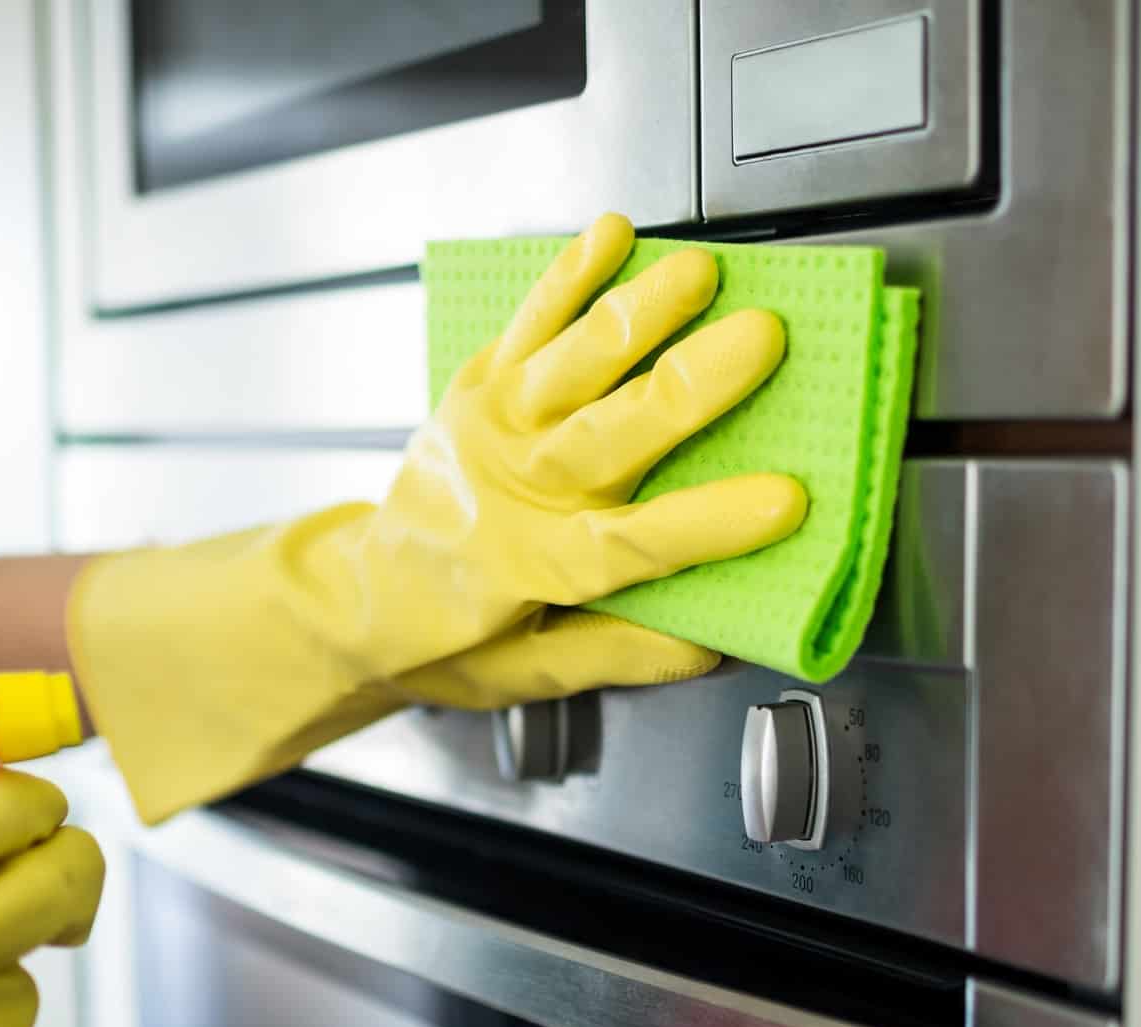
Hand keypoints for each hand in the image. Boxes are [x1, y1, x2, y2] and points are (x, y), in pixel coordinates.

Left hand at [71, 213, 804, 820]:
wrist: (356, 594)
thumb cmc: (447, 639)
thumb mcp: (528, 678)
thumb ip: (620, 656)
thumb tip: (710, 647)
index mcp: (534, 568)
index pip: (633, 545)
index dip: (708, 523)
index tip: (783, 502)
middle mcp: (513, 488)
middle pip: (607, 430)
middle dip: (689, 382)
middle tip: (759, 339)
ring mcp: (492, 426)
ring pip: (568, 361)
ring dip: (636, 311)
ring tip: (696, 272)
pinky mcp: (478, 386)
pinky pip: (526, 323)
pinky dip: (568, 275)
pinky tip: (610, 234)